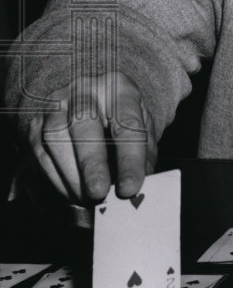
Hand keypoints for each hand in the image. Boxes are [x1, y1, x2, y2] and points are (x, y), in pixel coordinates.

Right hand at [26, 72, 156, 202]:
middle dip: (91, 163)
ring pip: (55, 139)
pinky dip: (56, 180)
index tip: (130, 189)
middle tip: (99, 193)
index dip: (129, 158)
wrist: (89, 103)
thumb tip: (138, 188)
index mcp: (118, 87)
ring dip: (71, 177)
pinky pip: (40, 155)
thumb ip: (143, 157)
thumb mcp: (141, 130)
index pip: (126, 122)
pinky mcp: (35, 126)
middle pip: (84, 123)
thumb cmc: (120, 121)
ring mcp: (55, 106)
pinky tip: (71, 195)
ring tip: (88, 200)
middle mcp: (83, 91)